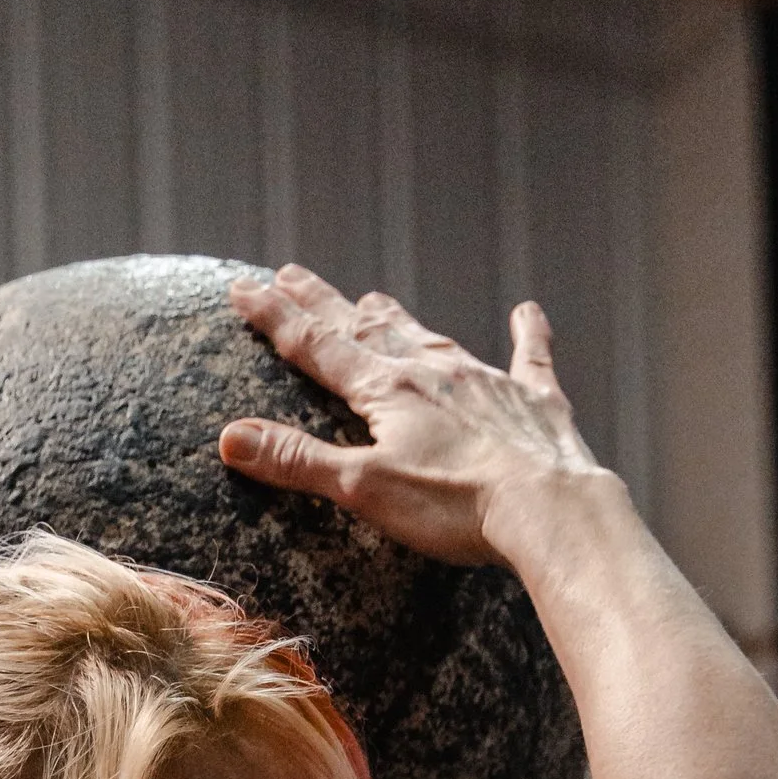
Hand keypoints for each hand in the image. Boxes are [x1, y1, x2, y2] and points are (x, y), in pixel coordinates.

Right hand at [219, 265, 605, 567]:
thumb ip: (298, 460)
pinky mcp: (533, 401)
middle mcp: (432, 370)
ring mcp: (485, 380)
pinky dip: (527, 333)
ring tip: (373, 298)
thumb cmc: (454, 504)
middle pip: (366, 329)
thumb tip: (231, 437)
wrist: (546, 505)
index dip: (276, 318)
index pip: (318, 347)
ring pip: (430, 336)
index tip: (244, 288)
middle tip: (290, 273)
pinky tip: (528, 310)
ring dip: (396, 318)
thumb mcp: (363, 487)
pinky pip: (529, 356)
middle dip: (323, 303)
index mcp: (387, 390)